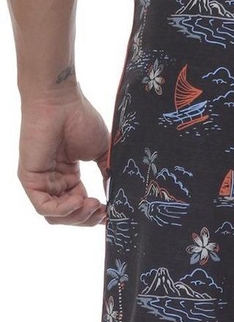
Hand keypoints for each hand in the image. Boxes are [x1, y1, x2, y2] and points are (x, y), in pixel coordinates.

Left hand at [18, 89, 109, 225]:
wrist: (61, 102)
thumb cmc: (80, 119)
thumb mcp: (101, 153)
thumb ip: (107, 174)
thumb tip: (116, 194)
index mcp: (68, 177)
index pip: (79, 206)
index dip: (95, 214)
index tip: (111, 211)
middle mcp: (53, 181)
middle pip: (67, 216)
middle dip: (87, 219)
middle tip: (103, 211)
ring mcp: (40, 181)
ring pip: (55, 216)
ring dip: (77, 216)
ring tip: (92, 204)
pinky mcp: (30, 179)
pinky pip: (44, 207)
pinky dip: (63, 210)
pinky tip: (79, 200)